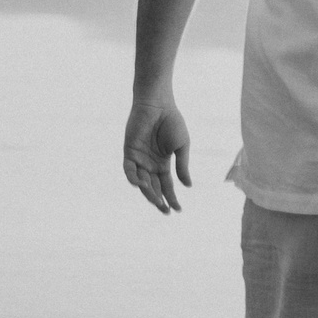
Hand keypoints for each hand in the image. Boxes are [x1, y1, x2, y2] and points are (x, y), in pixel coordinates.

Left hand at [123, 96, 193, 214]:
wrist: (158, 106)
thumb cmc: (172, 123)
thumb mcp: (181, 147)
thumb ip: (182, 166)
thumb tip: (187, 186)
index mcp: (163, 163)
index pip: (167, 185)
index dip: (172, 197)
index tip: (178, 209)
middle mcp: (150, 164)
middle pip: (153, 187)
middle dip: (159, 200)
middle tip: (166, 212)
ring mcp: (139, 159)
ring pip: (142, 182)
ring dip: (148, 193)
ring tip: (157, 202)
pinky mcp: (129, 152)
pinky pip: (129, 170)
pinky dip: (134, 178)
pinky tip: (142, 184)